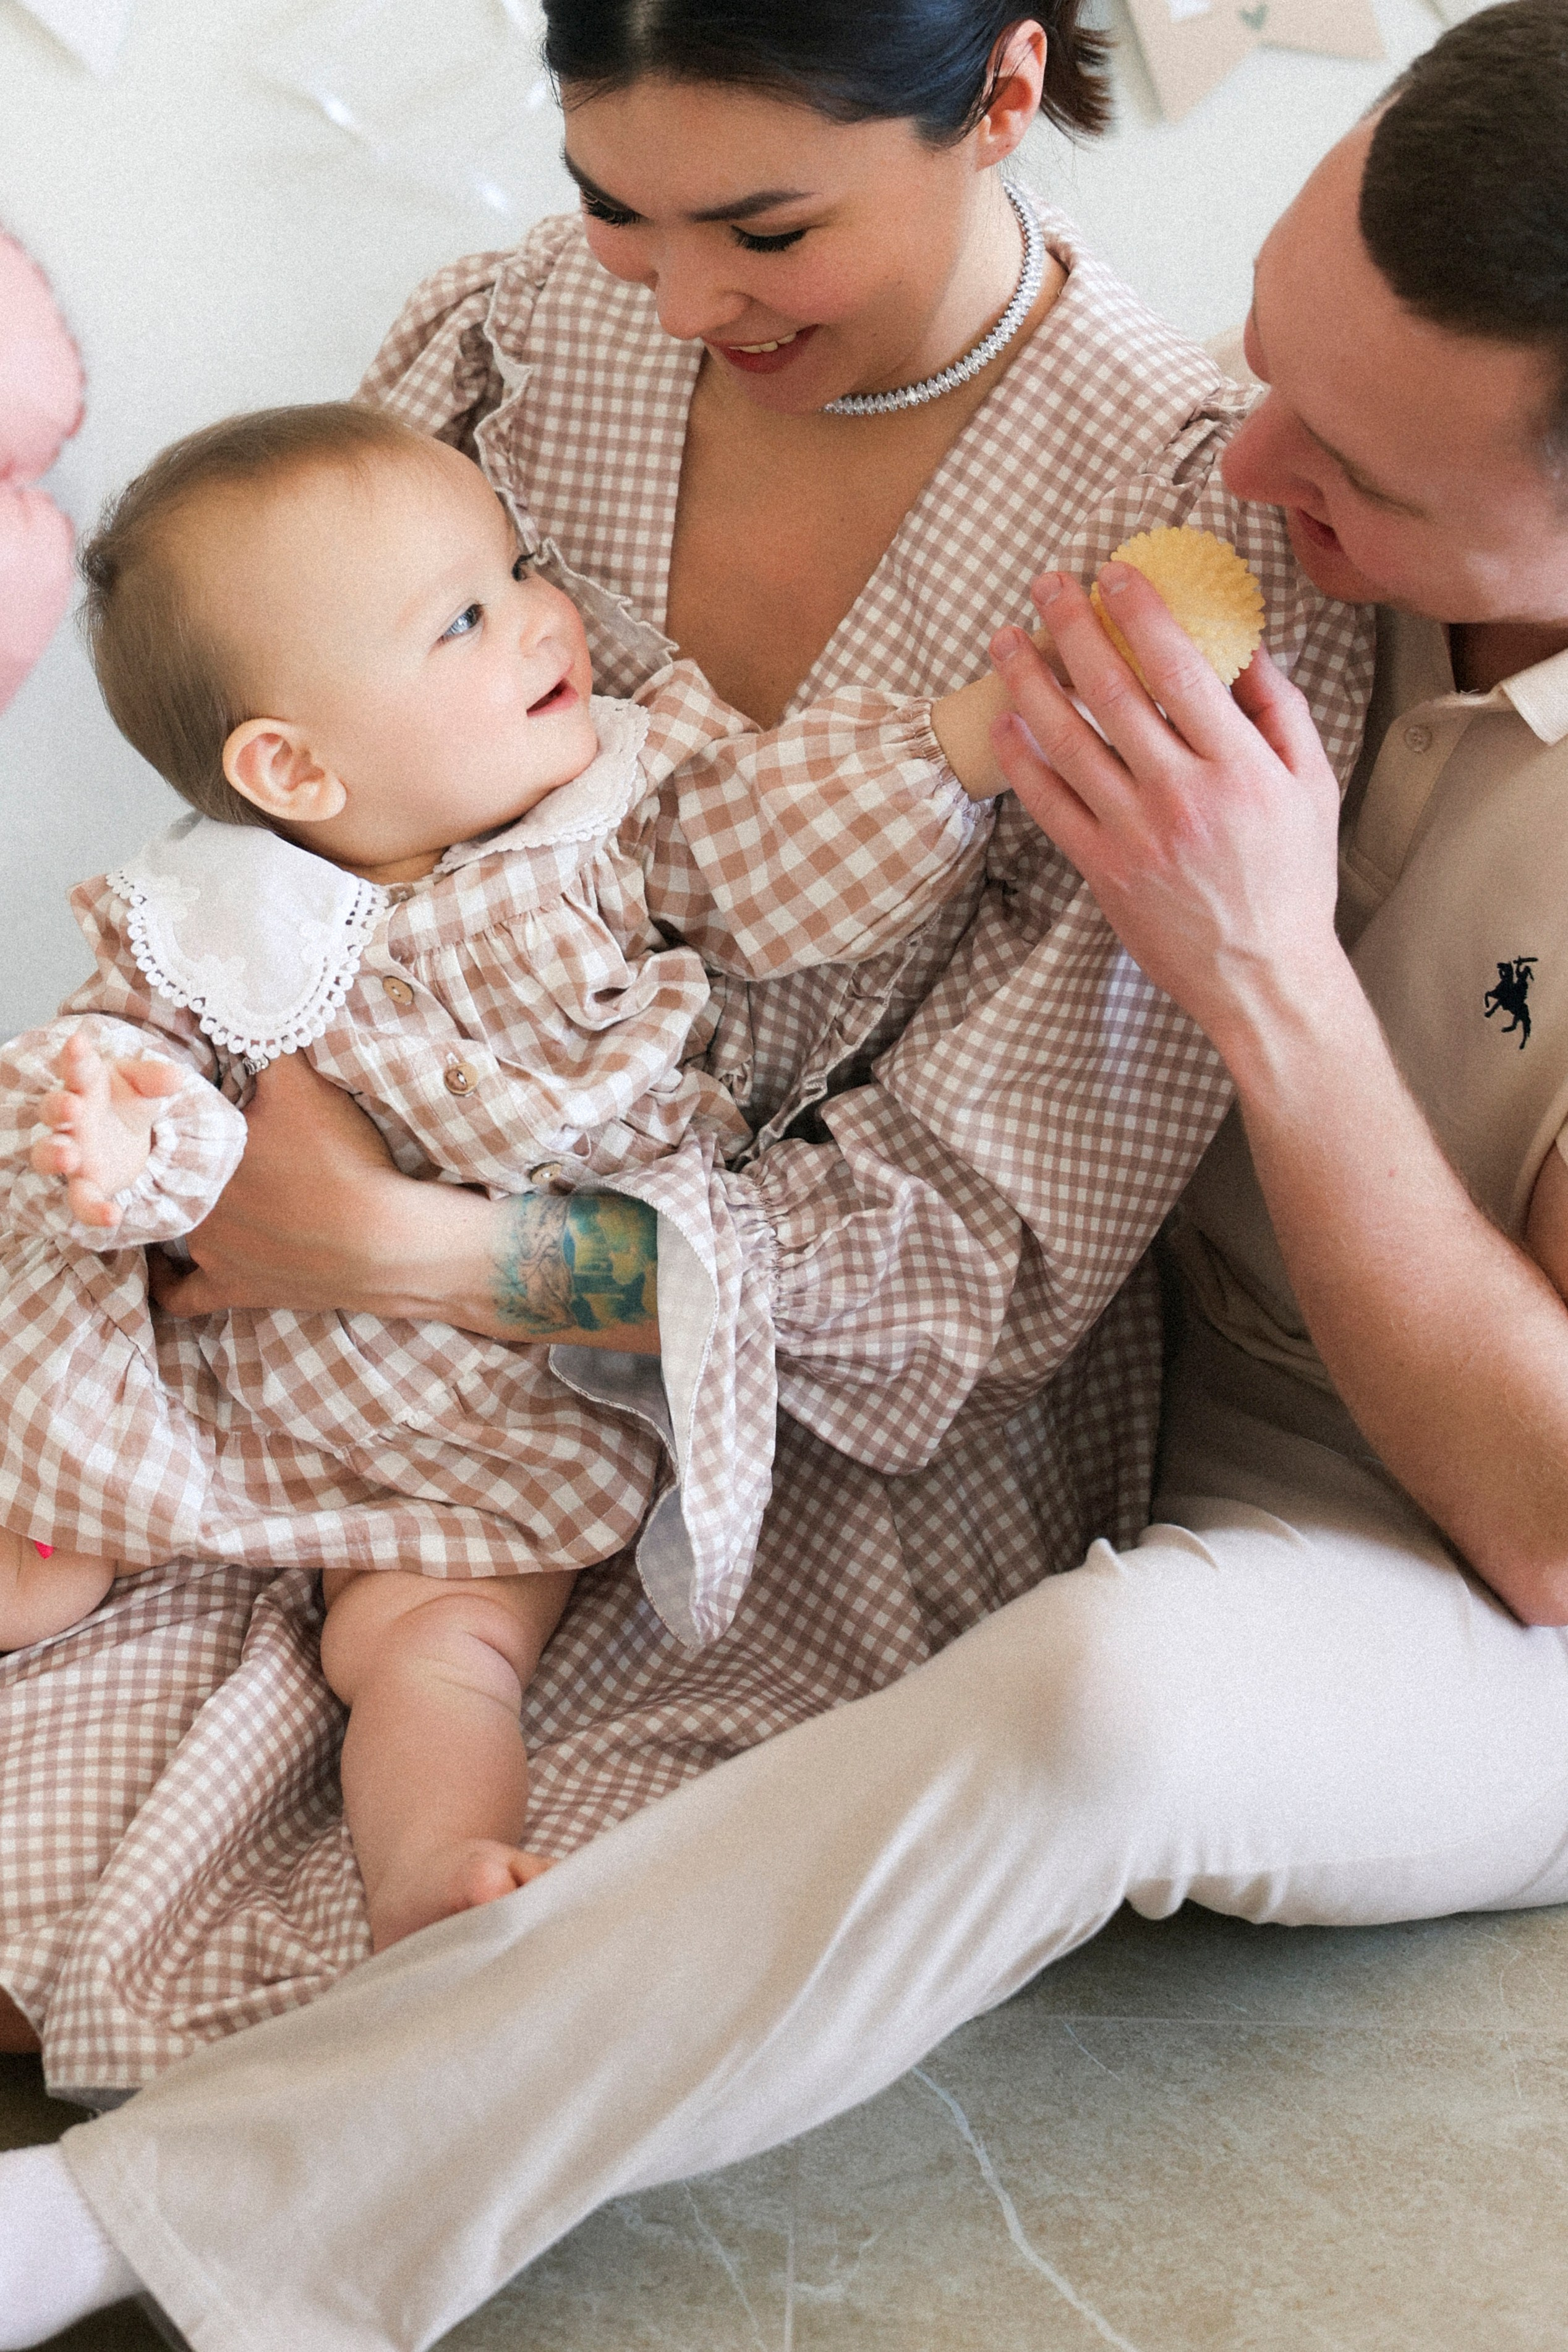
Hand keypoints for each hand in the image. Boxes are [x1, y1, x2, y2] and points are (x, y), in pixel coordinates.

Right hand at [30, 1032, 184, 1227]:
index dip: (76, 1056)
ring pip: (50, 1155)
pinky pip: (81, 1200)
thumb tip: (177, 1077)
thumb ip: (155, 1079)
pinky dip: (92, 1210)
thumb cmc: (125, 1100)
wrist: (124, 1135)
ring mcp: (73, 1152)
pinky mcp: (85, 1184)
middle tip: (71, 1105)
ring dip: (54, 1155)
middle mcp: (72, 1119)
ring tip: (69, 1156)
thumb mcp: (143, 1085)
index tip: (78, 1043)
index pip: (78, 1068)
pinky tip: (112, 1216)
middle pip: (53, 1110)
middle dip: (58, 1107)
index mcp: (85, 1084)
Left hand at [149, 1054, 457, 1319]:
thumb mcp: (303, 1086)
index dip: (171, 1113)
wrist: (382, 1241)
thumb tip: (243, 1002)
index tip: (178, 1105)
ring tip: (191, 1191)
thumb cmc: (340, 1161)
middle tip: (188, 1146)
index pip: (163, 1124)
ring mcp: (210, 1251)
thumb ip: (266, 1045)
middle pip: (165, 1174)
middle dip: (170, 1160)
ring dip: (175, 1209)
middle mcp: (191, 1202)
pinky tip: (165, 1274)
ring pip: (169, 1226)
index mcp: (199, 1151)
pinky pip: (183, 1296)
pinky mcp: (234, 1288)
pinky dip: (169, 1285)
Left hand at [988, 565, 1345, 1065]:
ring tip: (1005, 638)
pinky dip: (1022, 760)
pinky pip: (1050, 805)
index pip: (1178, 667)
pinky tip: (1004, 720)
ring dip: (1028, 682)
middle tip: (1048, 583)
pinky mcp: (1102, 870)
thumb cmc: (1292, 878)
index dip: (1139, 612)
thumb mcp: (1314, 786)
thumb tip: (1245, 646)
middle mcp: (1181, 793)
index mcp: (1238, 765)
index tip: (1113, 573)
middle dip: (1073, 626)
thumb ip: (1282, 711)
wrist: (1262, 975)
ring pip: (1067, 741)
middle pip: (1112, 691)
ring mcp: (1135, 833)